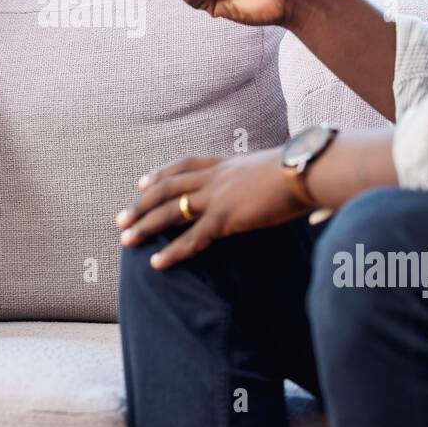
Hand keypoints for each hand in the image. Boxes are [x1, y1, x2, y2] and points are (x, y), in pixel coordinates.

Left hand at [114, 148, 307, 269]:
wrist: (307, 169)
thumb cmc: (300, 170)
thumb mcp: (270, 169)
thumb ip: (258, 178)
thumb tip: (266, 185)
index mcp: (225, 163)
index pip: (183, 166)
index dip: (160, 174)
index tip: (141, 182)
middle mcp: (214, 177)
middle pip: (167, 188)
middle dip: (141, 204)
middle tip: (121, 219)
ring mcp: (216, 196)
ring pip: (170, 211)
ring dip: (145, 226)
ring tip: (125, 240)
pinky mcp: (225, 218)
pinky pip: (192, 238)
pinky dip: (172, 251)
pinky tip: (156, 263)